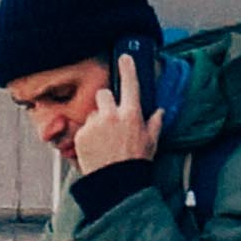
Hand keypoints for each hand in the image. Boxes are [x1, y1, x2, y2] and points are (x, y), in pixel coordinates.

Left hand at [67, 51, 166, 171]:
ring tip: (104, 140)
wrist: (116, 183)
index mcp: (131, 115)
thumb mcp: (151, 142)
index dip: (127, 69)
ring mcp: (94, 124)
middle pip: (103, 94)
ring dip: (97, 121)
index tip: (124, 57)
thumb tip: (159, 112)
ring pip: (93, 113)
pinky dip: (88, 135)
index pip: (130, 85)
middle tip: (110, 118)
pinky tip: (96, 147)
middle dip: (106, 102)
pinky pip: (84, 127)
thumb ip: (154, 123)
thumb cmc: (135, 163)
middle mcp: (111, 115)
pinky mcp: (81, 135)